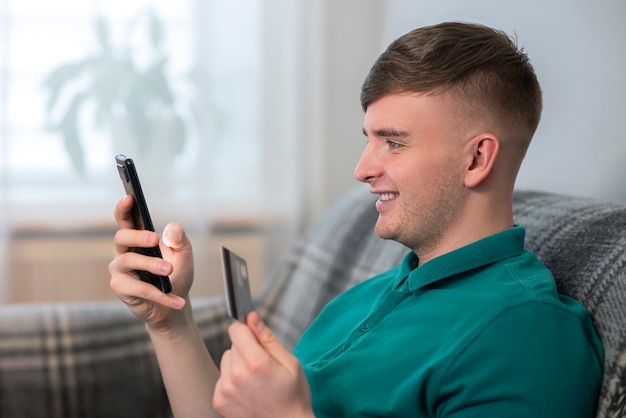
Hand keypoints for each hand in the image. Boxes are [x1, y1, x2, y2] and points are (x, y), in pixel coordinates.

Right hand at [109, 195, 192, 329]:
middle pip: (121, 237)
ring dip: (151, 265)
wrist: (174, 306)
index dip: (124, 208)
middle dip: (137, 235)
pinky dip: (161, 296)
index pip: (125, 219)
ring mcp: (120, 270)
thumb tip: (170, 231)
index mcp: (138, 238)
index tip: (130, 198)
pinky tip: (178, 301)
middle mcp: (124, 251)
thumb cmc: (176, 274)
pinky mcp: (121, 289)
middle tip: (154, 239)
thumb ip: (180, 238)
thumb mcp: (184, 254)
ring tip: (170, 269)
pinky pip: (140, 290)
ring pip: (129, 261)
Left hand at [214, 312, 313, 417]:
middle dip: (246, 348)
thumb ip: (267, 338)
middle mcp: (236, 376)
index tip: (256, 337)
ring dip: (237, 364)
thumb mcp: (289, 363)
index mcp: (256, 363)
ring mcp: (225, 390)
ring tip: (255, 379)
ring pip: (226, 360)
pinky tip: (247, 390)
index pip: (236, 329)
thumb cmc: (293, 396)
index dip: (248, 330)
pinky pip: (221, 377)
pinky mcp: (219, 401)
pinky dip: (231, 380)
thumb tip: (251, 317)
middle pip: (232, 344)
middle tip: (263, 365)